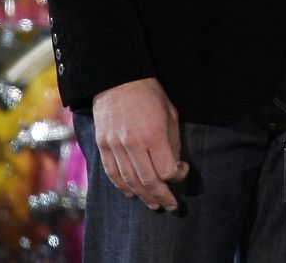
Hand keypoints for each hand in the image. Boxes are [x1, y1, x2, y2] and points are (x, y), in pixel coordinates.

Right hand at [91, 77, 187, 210]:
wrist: (117, 80)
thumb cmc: (150, 94)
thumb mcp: (170, 113)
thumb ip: (172, 142)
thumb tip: (174, 166)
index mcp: (153, 134)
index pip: (166, 169)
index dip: (177, 176)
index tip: (182, 170)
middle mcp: (133, 143)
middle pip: (148, 180)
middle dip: (161, 196)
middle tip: (170, 205)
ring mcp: (115, 146)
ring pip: (129, 181)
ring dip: (143, 196)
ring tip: (153, 204)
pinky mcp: (102, 145)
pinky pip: (112, 173)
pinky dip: (122, 187)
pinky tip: (132, 193)